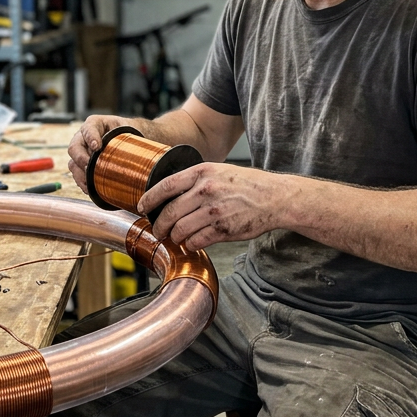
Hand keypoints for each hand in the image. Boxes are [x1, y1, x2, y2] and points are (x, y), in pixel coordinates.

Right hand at [67, 114, 137, 192]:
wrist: (128, 141)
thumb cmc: (127, 133)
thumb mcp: (127, 130)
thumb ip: (124, 137)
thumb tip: (124, 154)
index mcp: (95, 124)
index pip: (88, 128)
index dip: (90, 137)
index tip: (96, 146)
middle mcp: (83, 137)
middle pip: (74, 148)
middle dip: (81, 159)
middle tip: (91, 167)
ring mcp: (81, 152)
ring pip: (73, 164)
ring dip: (81, 174)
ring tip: (91, 181)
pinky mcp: (82, 165)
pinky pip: (76, 175)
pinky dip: (83, 183)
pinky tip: (91, 188)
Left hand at [140, 163, 291, 250]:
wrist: (274, 198)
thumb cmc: (248, 185)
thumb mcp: (220, 171)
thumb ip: (196, 180)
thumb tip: (171, 194)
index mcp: (202, 172)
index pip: (165, 186)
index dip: (149, 198)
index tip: (141, 207)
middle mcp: (206, 190)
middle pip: (169, 212)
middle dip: (159, 225)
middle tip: (158, 230)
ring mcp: (214, 211)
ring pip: (180, 230)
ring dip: (174, 237)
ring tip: (176, 238)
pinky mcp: (222, 229)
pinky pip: (196, 241)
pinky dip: (190, 244)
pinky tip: (191, 243)